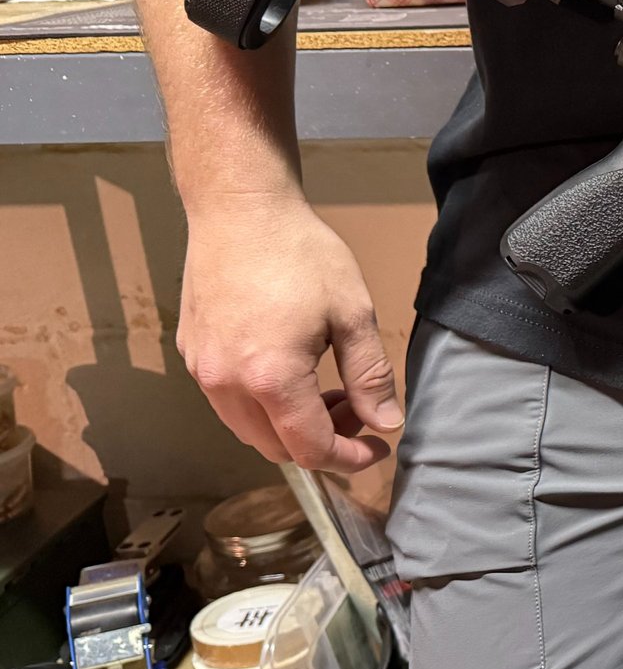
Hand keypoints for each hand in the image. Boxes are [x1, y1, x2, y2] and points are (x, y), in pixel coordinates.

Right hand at [177, 194, 401, 472]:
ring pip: (249, 430)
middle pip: (276, 448)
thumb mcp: (352, 314)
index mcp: (270, 378)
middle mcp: (226, 384)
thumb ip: (370, 376)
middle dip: (323, 442)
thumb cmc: (299, 253)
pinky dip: (263, 407)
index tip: (378, 449)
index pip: (310, 449)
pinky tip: (291, 373)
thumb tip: (386, 423)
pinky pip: (227, 403)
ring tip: (328, 390)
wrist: (239, 209)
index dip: (348, 459)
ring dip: (291, 426)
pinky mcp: (190, 353)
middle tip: (356, 409)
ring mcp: (201, 370)